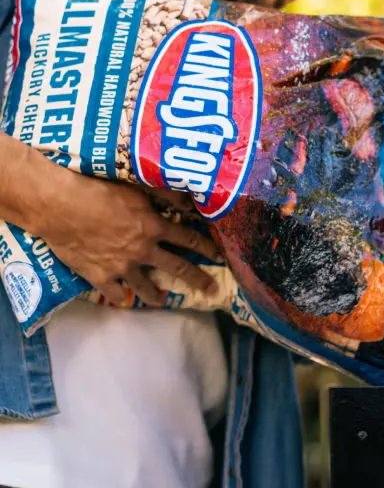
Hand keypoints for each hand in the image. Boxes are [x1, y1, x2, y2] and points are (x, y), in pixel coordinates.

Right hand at [33, 171, 219, 305]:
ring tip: (161, 300)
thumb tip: (189, 201)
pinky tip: (124, 297)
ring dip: (155, 294)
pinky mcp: (100, 276)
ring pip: (145, 286)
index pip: (189, 239)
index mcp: (154, 227)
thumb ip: (165, 195)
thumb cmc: (97, 190)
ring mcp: (122, 266)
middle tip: (211, 289)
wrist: (60, 206)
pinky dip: (121, 295)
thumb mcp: (136, 187)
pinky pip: (116, 292)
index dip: (207, 248)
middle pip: (178, 267)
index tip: (218, 256)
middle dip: (197, 279)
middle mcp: (144, 250)